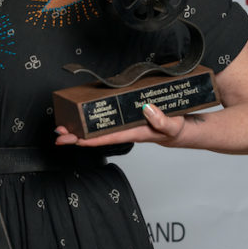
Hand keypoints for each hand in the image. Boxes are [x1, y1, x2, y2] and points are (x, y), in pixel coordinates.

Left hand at [55, 103, 186, 147]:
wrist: (189, 130)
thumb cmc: (181, 131)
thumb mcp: (175, 126)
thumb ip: (163, 120)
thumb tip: (146, 109)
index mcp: (136, 133)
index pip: (109, 137)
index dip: (90, 139)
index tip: (73, 139)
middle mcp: (128, 129)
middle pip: (99, 134)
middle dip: (78, 135)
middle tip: (58, 133)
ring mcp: (128, 124)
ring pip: (101, 127)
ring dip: (82, 127)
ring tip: (64, 127)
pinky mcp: (130, 117)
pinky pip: (108, 119)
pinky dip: (95, 118)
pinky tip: (84, 117)